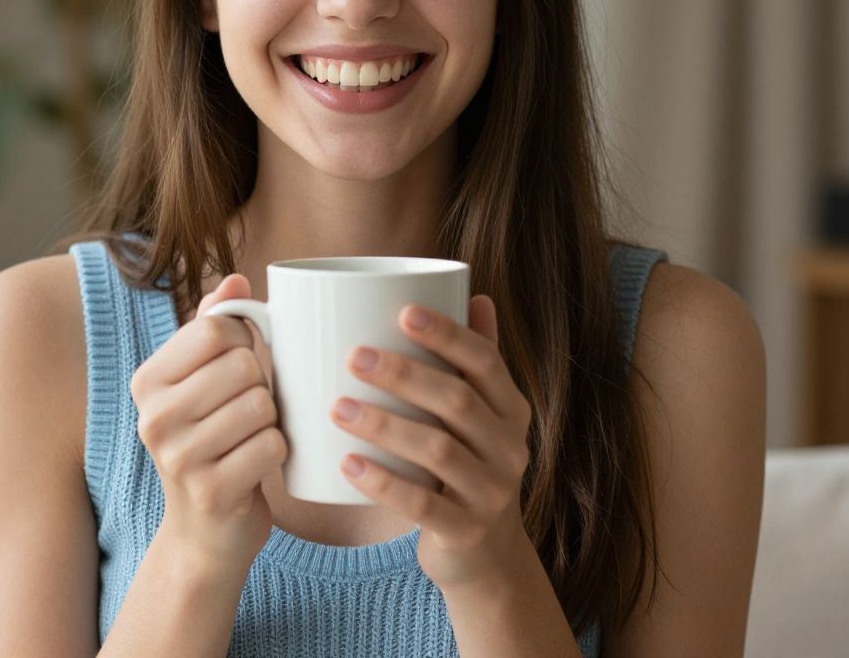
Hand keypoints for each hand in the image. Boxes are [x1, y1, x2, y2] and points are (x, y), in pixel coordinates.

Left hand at [329, 296, 531, 591]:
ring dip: (384, 425)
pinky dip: (383, 484)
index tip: (404, 311)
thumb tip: (472, 293)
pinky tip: (347, 464)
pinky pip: (422, 506)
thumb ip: (473, 360)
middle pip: (457, 401)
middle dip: (403, 374)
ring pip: (437, 450)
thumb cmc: (469, 463)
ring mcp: (492, 493)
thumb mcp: (481, 414)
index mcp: (511, 408)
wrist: (487, 554)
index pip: (485, 360)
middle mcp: (510, 447)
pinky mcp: (466, 532)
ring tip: (337, 407)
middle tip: (353, 356)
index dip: (447, 334)